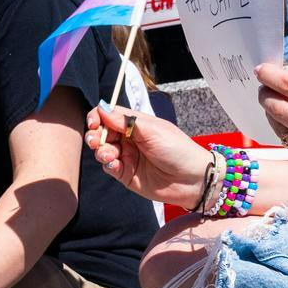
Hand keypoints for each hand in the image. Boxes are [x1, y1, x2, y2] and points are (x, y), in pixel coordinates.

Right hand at [86, 103, 213, 206]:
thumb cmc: (177, 149)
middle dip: (95, 135)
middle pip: (102, 132)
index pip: (109, 115)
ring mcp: (127, 156)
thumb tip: (102, 107)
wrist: (192, 179)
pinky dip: (108, 164)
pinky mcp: (126, 174)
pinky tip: (115, 164)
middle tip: (95, 141)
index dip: (98, 116)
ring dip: (101, 151)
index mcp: (136, 123)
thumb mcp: (152, 130)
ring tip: (110, 155)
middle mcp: (129, 138)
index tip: (94, 123)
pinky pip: (109, 167)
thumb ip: (125, 121)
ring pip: (102, 150)